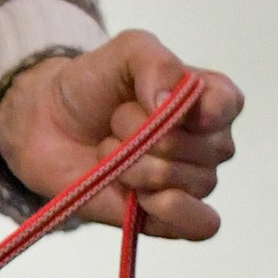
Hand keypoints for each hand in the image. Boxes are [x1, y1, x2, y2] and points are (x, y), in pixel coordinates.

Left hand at [0, 28, 242, 240]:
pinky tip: (140, 197)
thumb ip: (156, 63)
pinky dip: (173, 211)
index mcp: (209, 98)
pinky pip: (200, 225)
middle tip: (115, 123)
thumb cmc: (94, 85)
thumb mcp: (126, 51)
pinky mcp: (168, 218)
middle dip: (148, 136)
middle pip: (208, 150)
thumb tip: (168, 104)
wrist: (48, 124)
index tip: (160, 104)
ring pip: (193, 184)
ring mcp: (191, 181)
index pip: (229, 106)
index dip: (203, 109)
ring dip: (139, 167)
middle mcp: (208, 142)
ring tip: (111, 151)